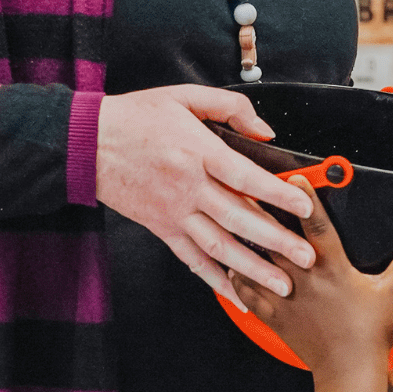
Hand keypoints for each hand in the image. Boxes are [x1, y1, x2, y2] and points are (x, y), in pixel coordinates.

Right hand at [95, 84, 315, 308]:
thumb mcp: (184, 96)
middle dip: (276, 242)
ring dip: (252, 269)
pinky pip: (192, 260)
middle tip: (306, 258)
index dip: (279, 194)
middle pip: (239, 219)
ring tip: (281, 285)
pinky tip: (237, 294)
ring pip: (219, 247)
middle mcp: (188, 187)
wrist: (86, 143)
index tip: (305, 206)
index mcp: (198, 152)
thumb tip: (265, 131)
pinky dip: (215, 281)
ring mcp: (174, 212)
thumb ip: (230, 109)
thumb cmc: (135, 118)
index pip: (247, 178)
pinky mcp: (161, 228)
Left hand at [231, 182, 392, 391]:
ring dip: (245, 240)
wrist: (349, 373)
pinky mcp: (275, 316)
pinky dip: (236, 277)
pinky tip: (227, 264)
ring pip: (257, 262)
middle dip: (262, 213)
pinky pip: (248, 293)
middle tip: (247, 190)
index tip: (294, 178)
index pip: (317, 226)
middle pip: (277, 239)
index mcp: (334, 269)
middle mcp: (306, 279)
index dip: (306, 200)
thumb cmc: (372, 334)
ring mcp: (287, 298)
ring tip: (230, 218)